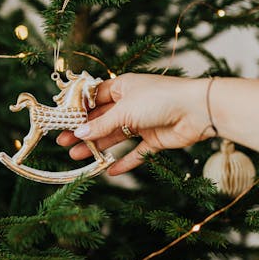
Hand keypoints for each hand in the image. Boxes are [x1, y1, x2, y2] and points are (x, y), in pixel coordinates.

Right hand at [56, 73, 211, 175]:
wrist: (197, 110)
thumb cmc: (160, 99)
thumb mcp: (125, 110)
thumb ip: (101, 125)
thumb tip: (79, 133)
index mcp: (123, 87)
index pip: (95, 98)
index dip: (78, 111)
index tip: (61, 122)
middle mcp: (131, 104)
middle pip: (102, 119)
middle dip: (83, 131)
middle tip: (63, 143)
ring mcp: (143, 122)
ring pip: (115, 136)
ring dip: (97, 146)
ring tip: (76, 157)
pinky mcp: (155, 139)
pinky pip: (136, 152)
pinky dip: (124, 161)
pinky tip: (109, 171)